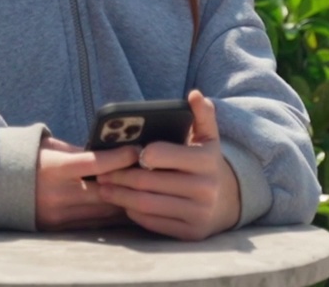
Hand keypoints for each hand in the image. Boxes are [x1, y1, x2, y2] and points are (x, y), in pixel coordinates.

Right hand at [35, 135, 137, 230]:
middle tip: (147, 171)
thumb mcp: (50, 147)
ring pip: (103, 212)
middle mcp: (57, 194)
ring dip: (124, 201)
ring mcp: (59, 215)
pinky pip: (93, 224)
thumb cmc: (30, 160)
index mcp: (54, 169)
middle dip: (128, 182)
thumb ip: (79, 152)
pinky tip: (124, 205)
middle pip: (104, 192)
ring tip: (141, 189)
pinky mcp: (59, 229)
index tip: (136, 151)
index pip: (94, 163)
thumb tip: (110, 152)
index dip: (119, 157)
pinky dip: (110, 215)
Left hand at [96, 90, 240, 240]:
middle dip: (119, 177)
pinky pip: (153, 223)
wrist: (227, 202)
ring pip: (147, 204)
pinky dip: (134, 213)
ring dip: (120, 197)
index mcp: (206, 160)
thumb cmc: (205, 164)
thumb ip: (201, 115)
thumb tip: (194, 94)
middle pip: (148, 182)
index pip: (160, 155)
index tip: (123, 153)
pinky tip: (123, 205)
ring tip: (104, 189)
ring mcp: (198, 213)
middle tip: (101, 173)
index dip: (136, 154)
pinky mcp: (190, 233)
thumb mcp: (207, 138)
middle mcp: (206, 189)